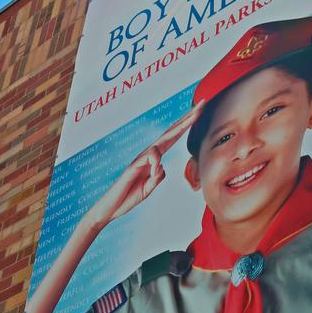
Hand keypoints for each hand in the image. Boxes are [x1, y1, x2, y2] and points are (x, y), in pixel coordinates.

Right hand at [84, 101, 204, 231]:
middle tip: (200, 104)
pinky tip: (155, 168)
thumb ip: (157, 176)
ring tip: (192, 118)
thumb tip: (161, 166)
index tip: (199, 113)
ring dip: (178, 129)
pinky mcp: (132, 168)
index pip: (173, 138)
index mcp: (154, 159)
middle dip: (186, 119)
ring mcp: (140, 160)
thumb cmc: (129, 196)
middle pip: (170, 133)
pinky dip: (154, 161)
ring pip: (161, 141)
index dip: (186, 126)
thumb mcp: (149, 187)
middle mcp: (148, 155)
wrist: (111, 208)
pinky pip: (146, 159)